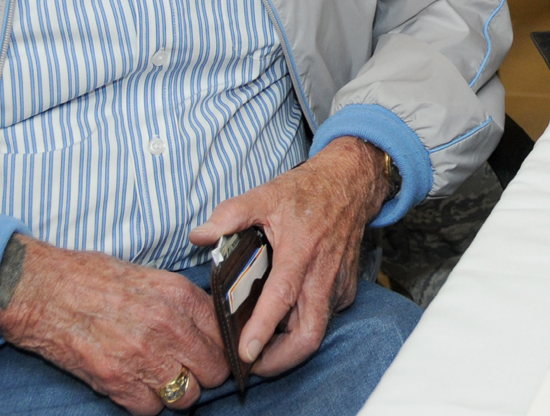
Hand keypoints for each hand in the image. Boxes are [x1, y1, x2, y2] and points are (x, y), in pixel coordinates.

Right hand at [0, 237, 227, 413]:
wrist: (45, 291)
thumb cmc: (95, 280)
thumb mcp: (152, 278)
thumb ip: (185, 303)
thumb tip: (209, 326)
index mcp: (181, 297)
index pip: (225, 336)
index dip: (220, 348)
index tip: (211, 353)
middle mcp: (169, 328)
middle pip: (214, 371)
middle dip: (204, 373)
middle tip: (187, 369)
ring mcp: (144, 358)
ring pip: (187, 396)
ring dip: (177, 392)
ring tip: (160, 378)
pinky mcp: (117, 382)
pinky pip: (150, 409)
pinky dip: (145, 403)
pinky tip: (134, 385)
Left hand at [186, 137, 390, 378]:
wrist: (350, 183)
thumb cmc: (306, 192)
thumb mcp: (265, 194)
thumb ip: (229, 215)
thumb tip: (198, 236)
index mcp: (300, 251)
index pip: (282, 297)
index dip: (263, 329)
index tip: (245, 354)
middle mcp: (323, 275)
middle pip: (308, 335)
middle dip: (279, 361)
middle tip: (249, 365)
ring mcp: (338, 285)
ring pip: (316, 332)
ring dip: (288, 347)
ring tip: (259, 346)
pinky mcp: (345, 291)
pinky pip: (323, 318)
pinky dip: (301, 327)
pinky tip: (282, 320)